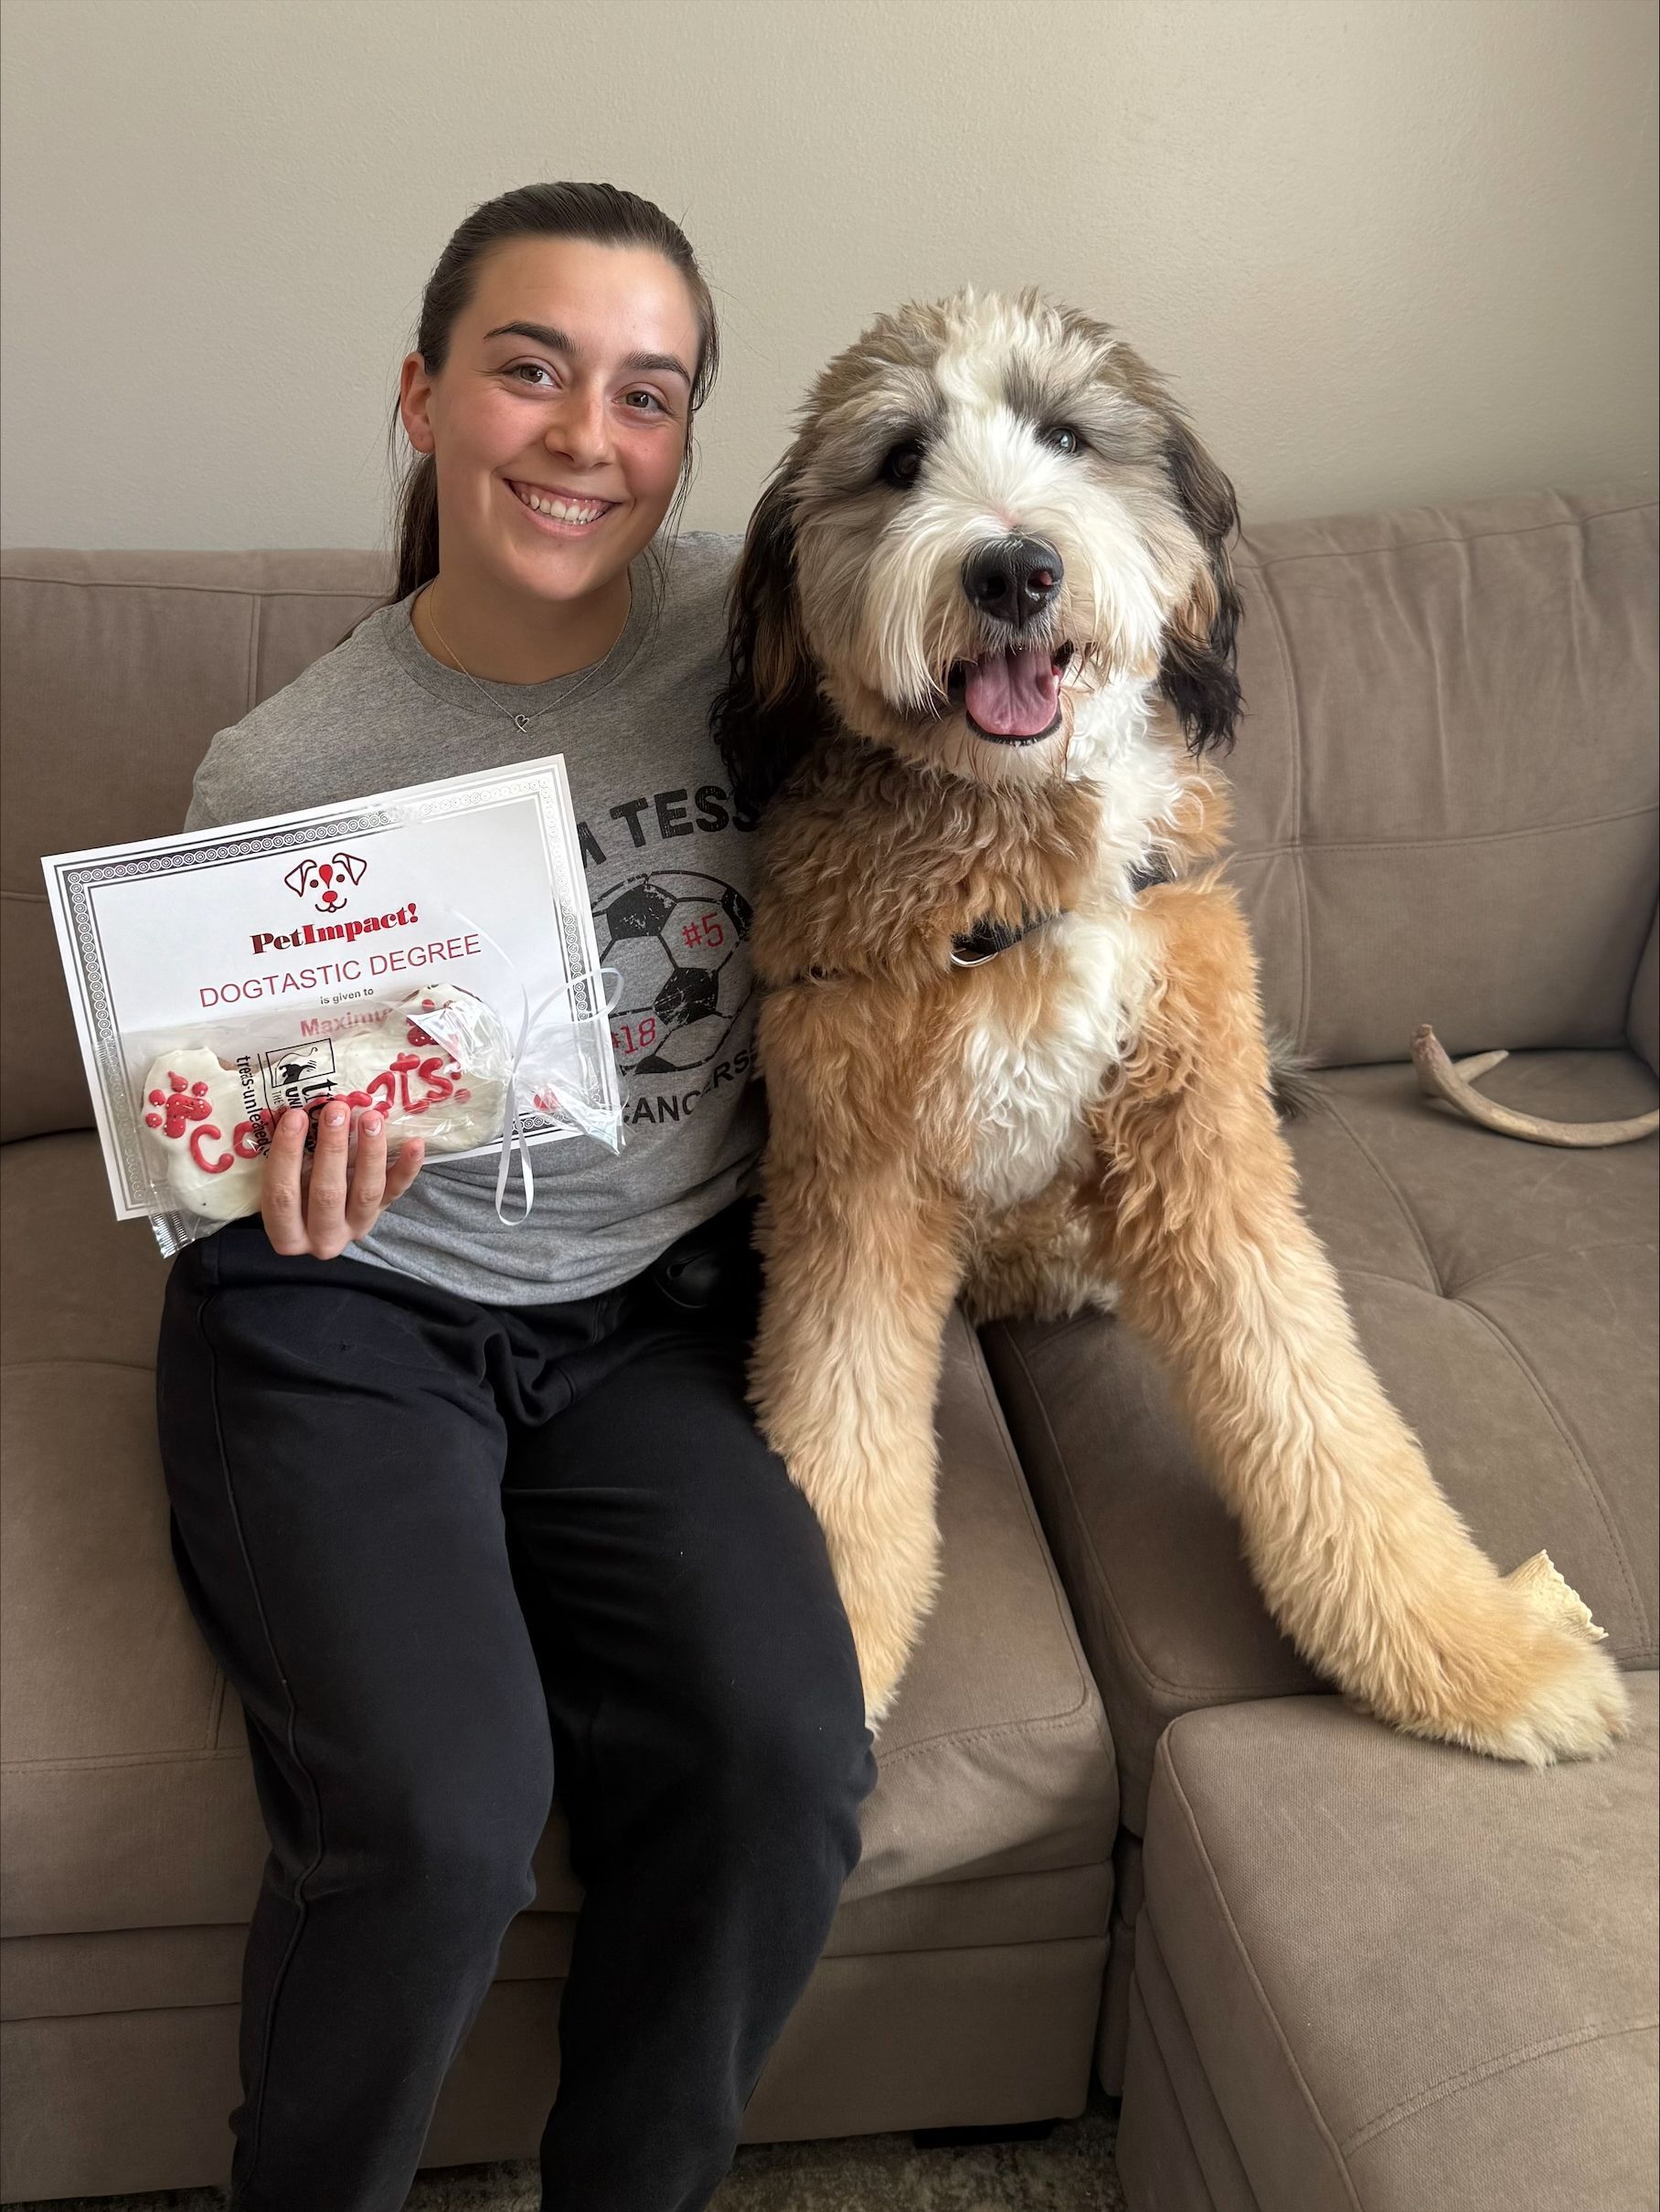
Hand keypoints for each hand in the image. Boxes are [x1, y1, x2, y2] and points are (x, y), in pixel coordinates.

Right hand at [260, 1102, 423, 1259]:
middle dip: (332, 1148)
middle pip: (327, 1193)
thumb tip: (275, 1104)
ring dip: (370, 1152)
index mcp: (285, 1233)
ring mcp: (355, 1228)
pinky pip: (396, 1192)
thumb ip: (274, 1149)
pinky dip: (407, 1167)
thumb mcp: (274, 1179)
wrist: (315, 1219)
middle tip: (336, 1109)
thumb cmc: (288, 1190)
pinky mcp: (381, 1215)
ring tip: (371, 1117)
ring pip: (365, 1192)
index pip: (281, 1195)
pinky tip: (415, 1143)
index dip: (286, 1154)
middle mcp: (321, 1239)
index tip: (294, 1115)